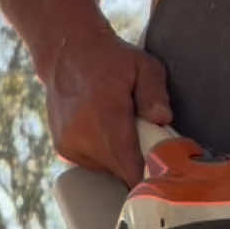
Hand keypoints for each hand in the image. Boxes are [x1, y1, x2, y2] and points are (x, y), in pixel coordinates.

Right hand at [47, 31, 172, 185]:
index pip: (130, 169)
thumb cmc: (112, 60)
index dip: (151, 177)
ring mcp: (69, 144)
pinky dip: (106, 154)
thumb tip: (162, 118)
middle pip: (123, 173)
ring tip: (126, 132)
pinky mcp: (64, 148)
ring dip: (123, 159)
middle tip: (150, 143)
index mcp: (104, 117)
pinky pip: (94, 164)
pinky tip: (108, 132)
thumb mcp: (144, 66)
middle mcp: (82, 135)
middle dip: (141, 165)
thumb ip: (155, 93)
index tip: (165, 172)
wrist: (67, 51)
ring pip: (109, 170)